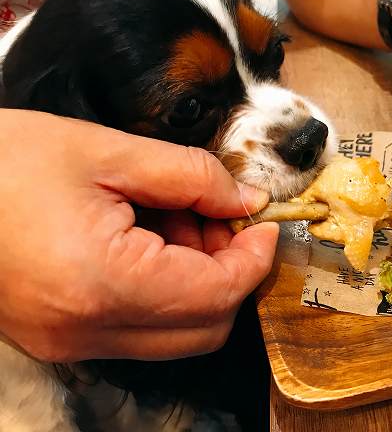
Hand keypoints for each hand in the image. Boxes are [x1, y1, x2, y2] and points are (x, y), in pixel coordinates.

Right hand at [0, 110, 277, 361]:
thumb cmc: (5, 161)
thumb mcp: (107, 152)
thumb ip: (190, 177)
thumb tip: (245, 201)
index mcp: (102, 284)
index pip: (217, 295)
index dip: (254, 260)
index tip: (264, 221)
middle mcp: (88, 331)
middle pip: (204, 328)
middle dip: (231, 272)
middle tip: (222, 217)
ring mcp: (71, 343)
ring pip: (176, 334)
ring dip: (200, 281)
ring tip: (180, 219)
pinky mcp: (60, 337)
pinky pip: (140, 328)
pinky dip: (166, 290)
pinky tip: (151, 238)